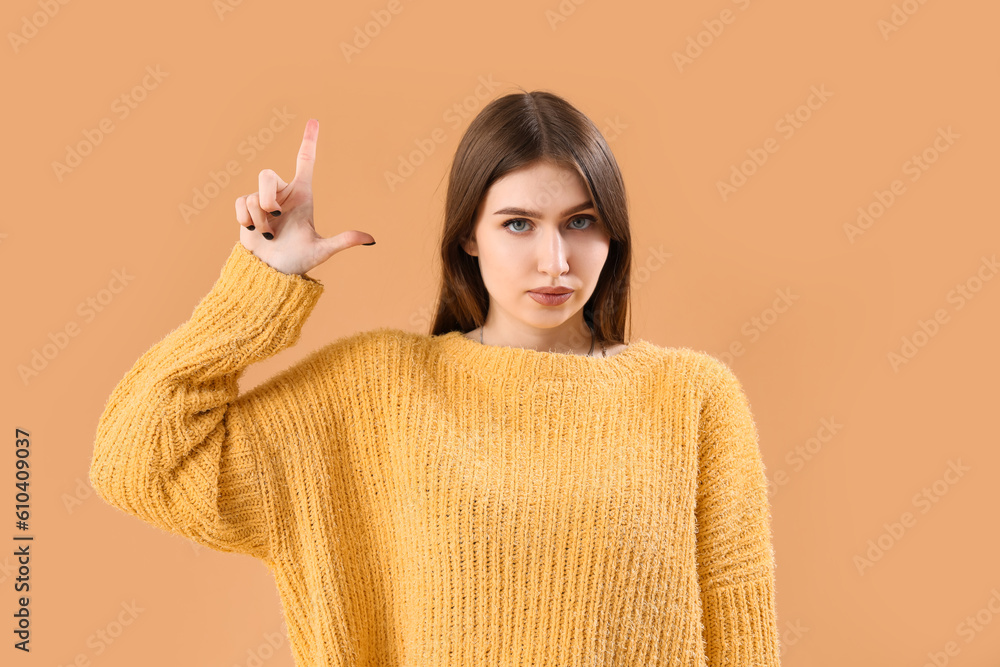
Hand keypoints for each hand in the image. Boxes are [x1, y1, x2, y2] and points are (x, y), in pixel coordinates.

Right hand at [235, 118, 375, 275]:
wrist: (272, 272)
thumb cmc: (298, 259)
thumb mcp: (322, 250)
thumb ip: (343, 241)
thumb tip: (371, 239)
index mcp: (302, 195)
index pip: (305, 161)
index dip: (308, 141)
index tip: (314, 121)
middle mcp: (282, 193)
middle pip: (266, 174)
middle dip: (267, 199)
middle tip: (274, 219)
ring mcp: (263, 199)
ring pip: (253, 195)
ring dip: (259, 219)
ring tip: (268, 234)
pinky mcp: (246, 207)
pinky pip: (241, 203)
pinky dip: (246, 220)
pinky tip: (254, 232)